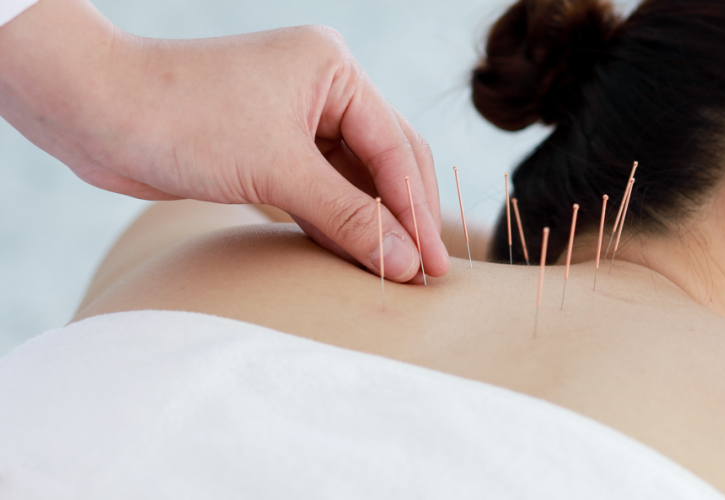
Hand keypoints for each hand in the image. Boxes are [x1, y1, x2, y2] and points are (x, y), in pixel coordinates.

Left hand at [0, 0, 447, 281]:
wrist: (95, 114)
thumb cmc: (182, 118)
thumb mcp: (276, 170)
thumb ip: (349, 217)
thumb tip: (407, 262)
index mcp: (334, 70)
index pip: (394, 147)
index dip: (416, 209)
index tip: (433, 262)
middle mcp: (323, 89)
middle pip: (386, 159)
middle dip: (406, 215)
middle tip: (428, 272)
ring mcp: (297, 118)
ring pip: (355, 178)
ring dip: (373, 223)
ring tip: (399, 271)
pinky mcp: (270, 148)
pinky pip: (322, 189)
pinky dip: (338, 221)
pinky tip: (357, 254)